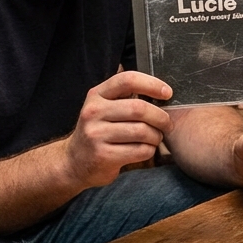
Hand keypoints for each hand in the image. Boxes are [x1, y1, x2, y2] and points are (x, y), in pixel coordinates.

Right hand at [65, 70, 173, 188]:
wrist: (74, 162)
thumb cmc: (99, 131)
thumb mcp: (103, 108)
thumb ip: (125, 97)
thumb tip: (162, 91)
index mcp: (96, 95)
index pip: (128, 80)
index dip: (152, 84)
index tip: (167, 93)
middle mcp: (93, 112)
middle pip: (139, 108)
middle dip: (160, 117)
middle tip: (167, 124)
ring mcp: (96, 135)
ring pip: (142, 131)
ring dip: (156, 136)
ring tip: (155, 138)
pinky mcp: (103, 156)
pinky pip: (140, 151)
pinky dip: (149, 150)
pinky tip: (145, 149)